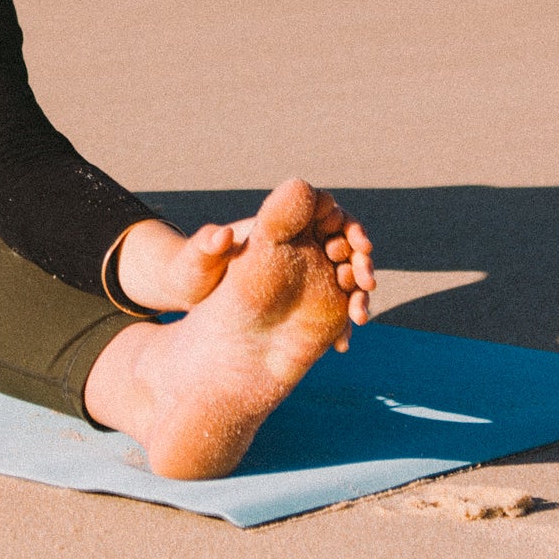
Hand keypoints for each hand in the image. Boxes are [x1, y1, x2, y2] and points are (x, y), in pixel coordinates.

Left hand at [113, 196, 378, 327]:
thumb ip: (207, 245)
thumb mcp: (198, 259)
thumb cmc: (193, 269)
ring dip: (357, 295)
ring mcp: (301, 273)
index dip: (347, 226)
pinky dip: (339, 323)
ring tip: (357, 318)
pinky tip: (340, 345)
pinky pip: (328, 308)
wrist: (192, 297)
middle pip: (342, 246)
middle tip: (367, 283)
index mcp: (277, 227)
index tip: (359, 244)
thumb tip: (221, 234)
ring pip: (341, 279)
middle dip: (360, 262)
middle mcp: (295, 247)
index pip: (325, 214)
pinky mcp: (301, 300)